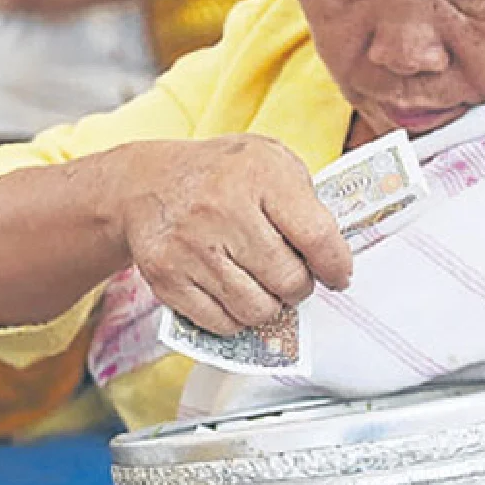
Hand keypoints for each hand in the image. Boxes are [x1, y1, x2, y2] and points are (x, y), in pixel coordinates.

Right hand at [112, 136, 351, 334]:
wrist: (146, 184)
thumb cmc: (222, 175)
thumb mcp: (272, 161)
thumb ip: (306, 201)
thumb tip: (333, 256)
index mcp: (261, 173)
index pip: (316, 236)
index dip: (335, 265)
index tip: (338, 275)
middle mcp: (223, 209)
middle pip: (289, 280)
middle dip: (299, 287)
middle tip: (292, 277)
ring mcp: (191, 246)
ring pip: (257, 309)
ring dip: (270, 306)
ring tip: (264, 284)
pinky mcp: (166, 277)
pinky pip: (221, 323)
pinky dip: (237, 318)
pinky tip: (236, 293)